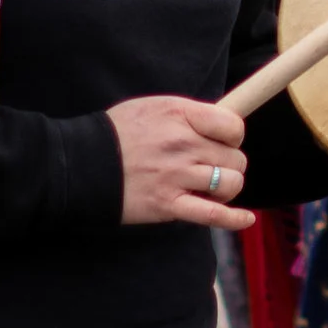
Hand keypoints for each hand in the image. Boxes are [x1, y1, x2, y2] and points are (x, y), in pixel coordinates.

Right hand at [107, 93, 249, 228]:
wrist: (81, 163)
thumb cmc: (117, 134)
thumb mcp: (153, 108)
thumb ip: (188, 115)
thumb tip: (221, 126)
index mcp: (179, 115)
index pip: (233, 125)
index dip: (233, 136)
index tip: (222, 142)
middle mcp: (182, 143)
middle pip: (235, 158)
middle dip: (230, 164)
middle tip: (211, 167)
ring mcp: (177, 175)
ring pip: (230, 184)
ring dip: (227, 188)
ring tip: (212, 187)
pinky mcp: (168, 205)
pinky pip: (213, 215)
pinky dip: (234, 219)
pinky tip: (246, 219)